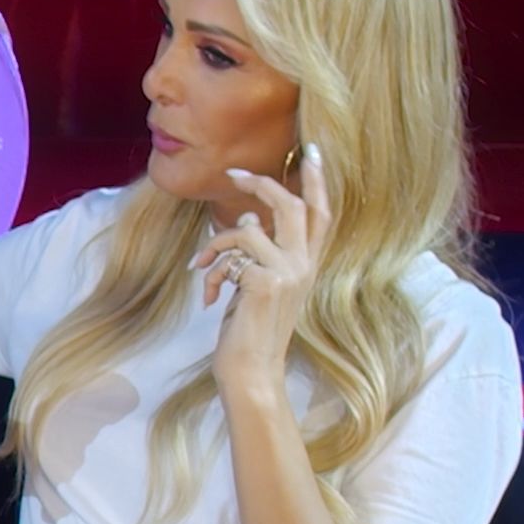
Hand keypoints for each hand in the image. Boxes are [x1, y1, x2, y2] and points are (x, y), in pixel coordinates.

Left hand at [189, 144, 330, 383]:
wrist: (251, 374)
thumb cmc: (250, 334)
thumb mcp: (259, 287)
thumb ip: (262, 253)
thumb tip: (251, 218)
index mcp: (307, 266)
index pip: (321, 214)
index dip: (316, 180)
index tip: (311, 149)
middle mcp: (304, 266)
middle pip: (290, 205)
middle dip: (260, 183)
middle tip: (233, 174)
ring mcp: (287, 274)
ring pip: (248, 227)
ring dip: (216, 243)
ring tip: (202, 266)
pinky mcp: (264, 283)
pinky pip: (229, 255)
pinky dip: (210, 272)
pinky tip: (209, 298)